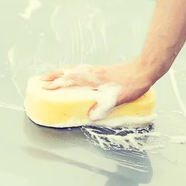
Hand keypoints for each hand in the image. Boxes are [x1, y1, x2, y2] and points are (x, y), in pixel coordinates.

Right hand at [40, 61, 155, 119]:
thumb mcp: (119, 98)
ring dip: (61, 73)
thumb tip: (90, 116)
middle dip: (53, 76)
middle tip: (40, 80)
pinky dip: (72, 71)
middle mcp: (93, 72)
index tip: (44, 87)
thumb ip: (105, 106)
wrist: (145, 70)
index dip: (56, 83)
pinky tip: (73, 75)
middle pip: (68, 71)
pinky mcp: (102, 70)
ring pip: (73, 69)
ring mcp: (97, 70)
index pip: (70, 79)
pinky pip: (81, 69)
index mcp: (94, 79)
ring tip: (52, 77)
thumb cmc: (133, 84)